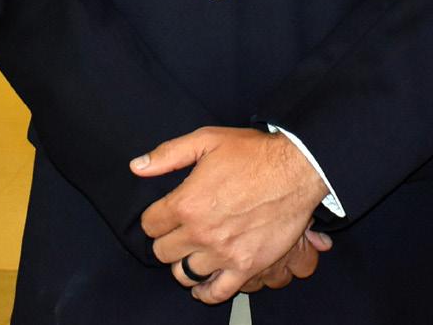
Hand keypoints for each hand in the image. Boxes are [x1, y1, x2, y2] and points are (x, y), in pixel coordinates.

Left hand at [130, 127, 329, 302]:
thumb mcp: (207, 140)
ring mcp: (224, 253)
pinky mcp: (246, 267)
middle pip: (163, 252)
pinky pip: (216, 292)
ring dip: (184, 262)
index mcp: (187, 203)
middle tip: (179, 230)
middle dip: (167, 239)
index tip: (163, 215)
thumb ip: (168, 154)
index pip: (149, 225)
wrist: (296, 170)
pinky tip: (204, 280)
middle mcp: (201, 233)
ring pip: (184, 274)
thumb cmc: (253, 153)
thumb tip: (137, 167)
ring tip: (193, 250)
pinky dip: (205, 290)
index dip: (154, 218)